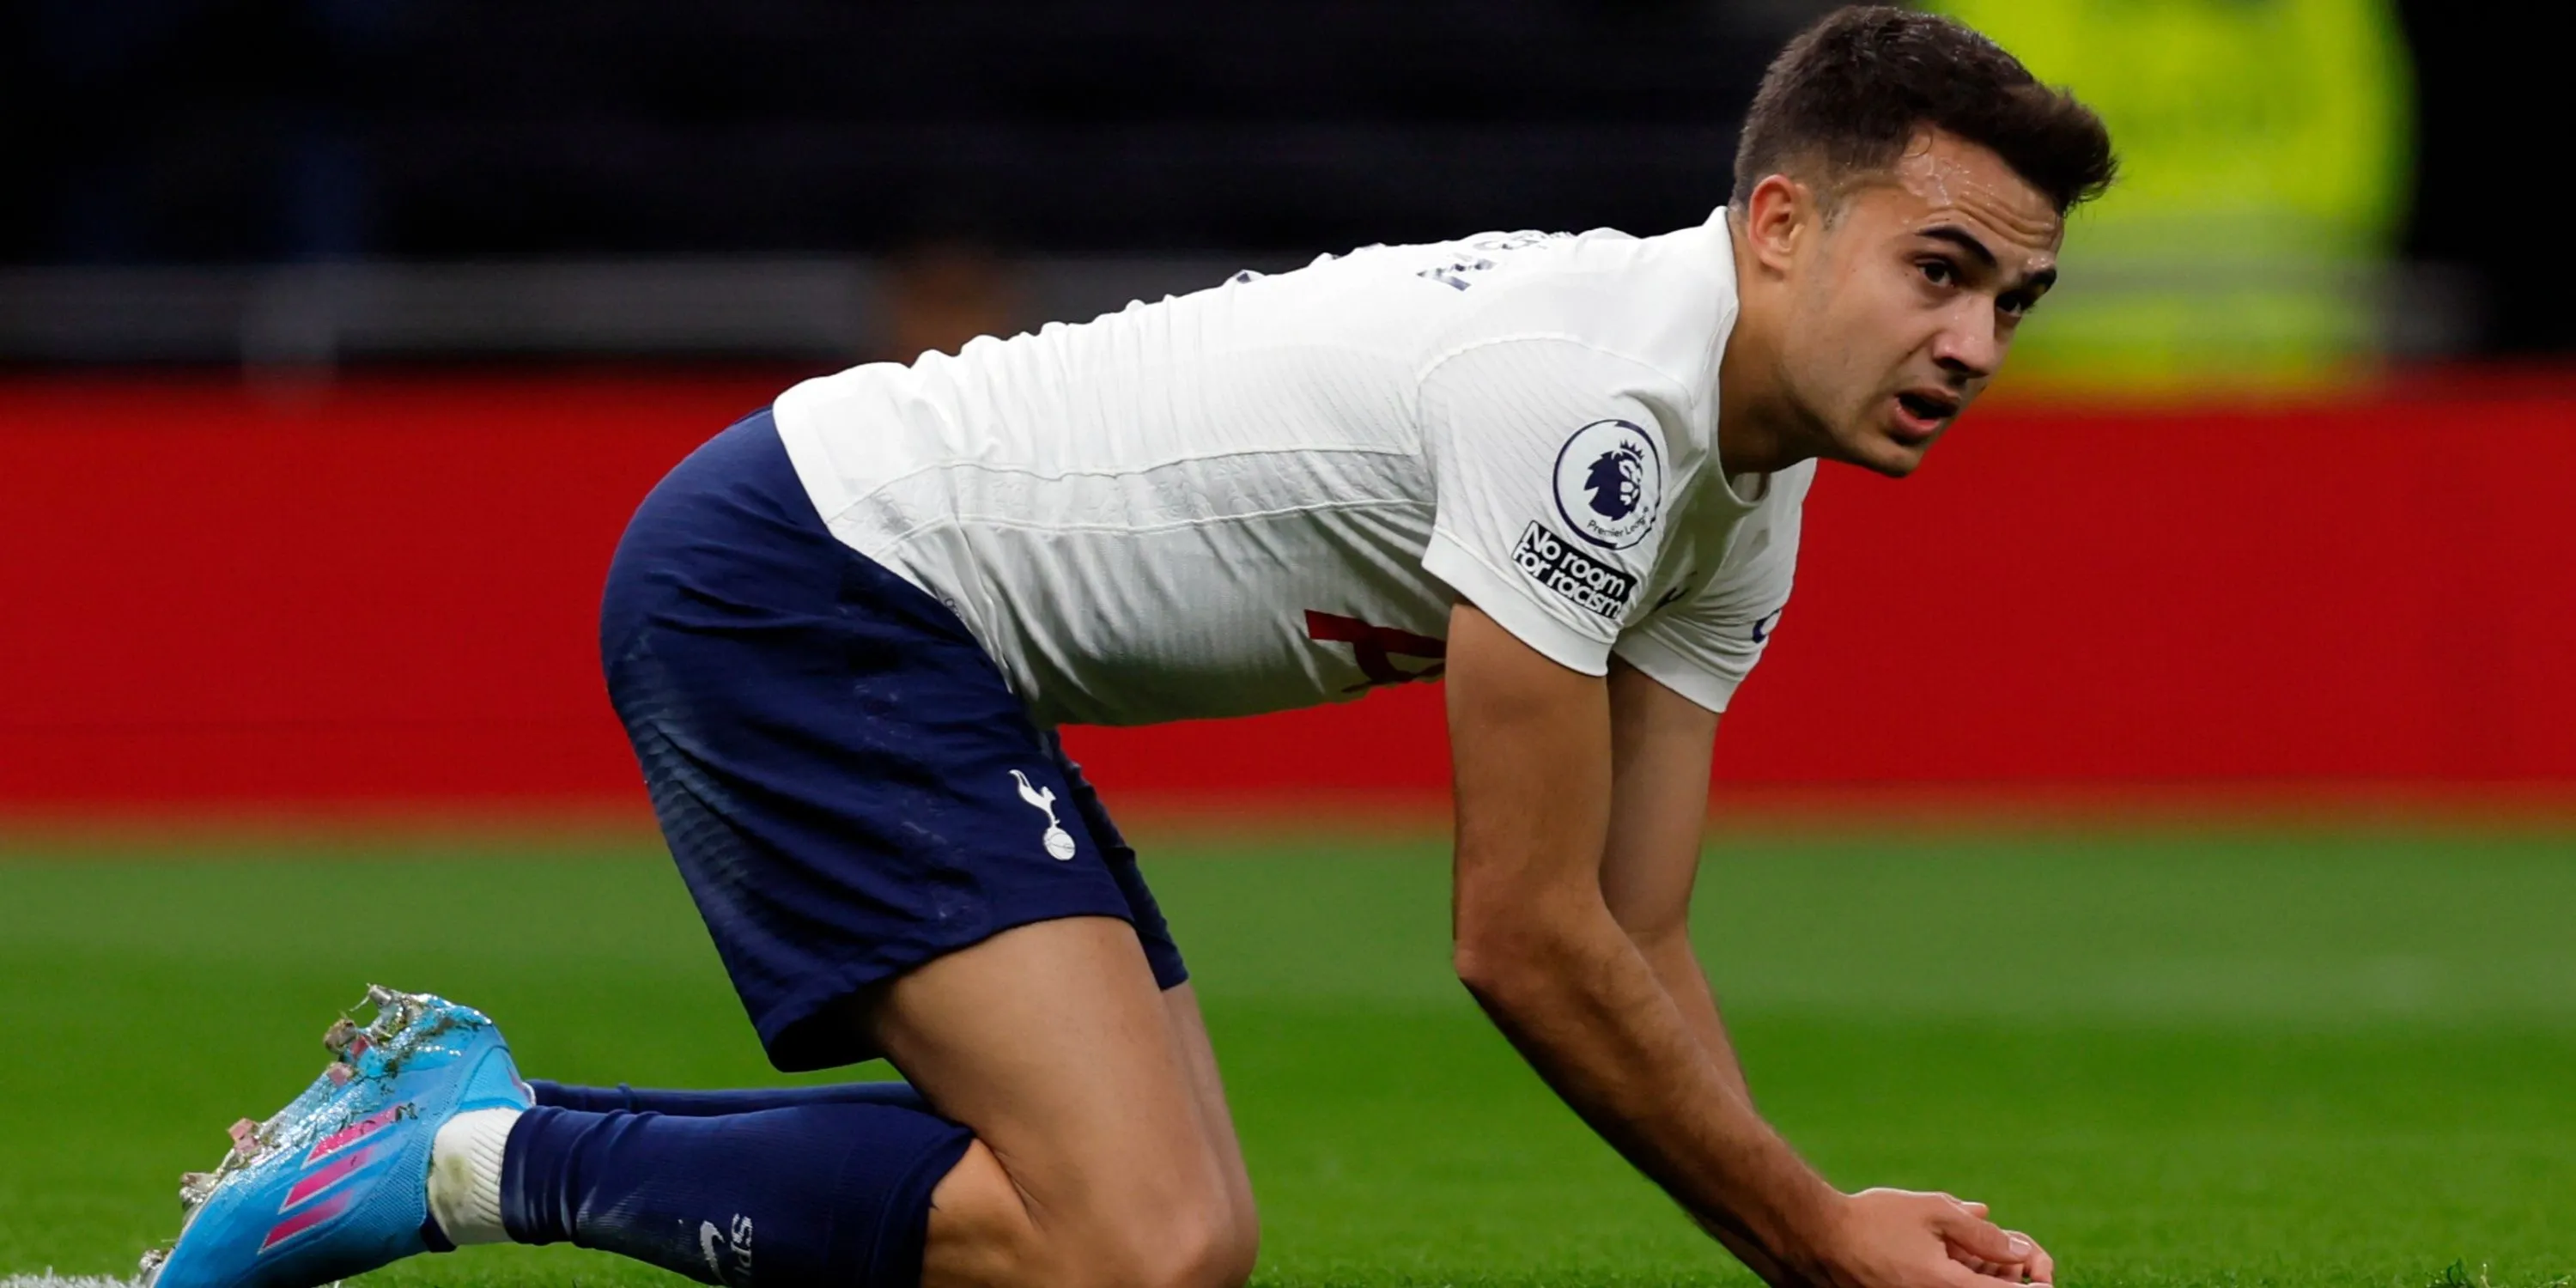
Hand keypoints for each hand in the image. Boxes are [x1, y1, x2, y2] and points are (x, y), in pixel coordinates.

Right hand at [1811, 1188, 2053, 1287]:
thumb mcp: (1933, 1212)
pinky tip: (1941, 1255)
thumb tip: (2018, 1248)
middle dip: (2001, 1277)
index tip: (2039, 1273)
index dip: (2032, 1285)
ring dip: (1975, 1278)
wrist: (1818, 1239)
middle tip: (2013, 1258)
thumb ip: (1981, 1232)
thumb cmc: (1874, 1221)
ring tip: (1963, 1250)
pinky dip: (1952, 1278)